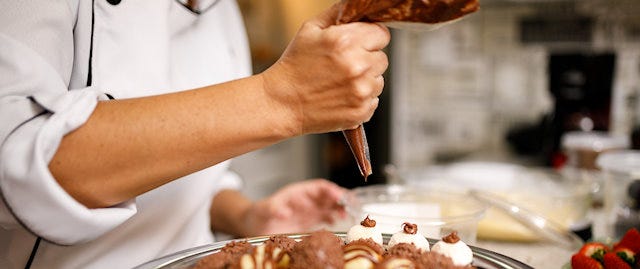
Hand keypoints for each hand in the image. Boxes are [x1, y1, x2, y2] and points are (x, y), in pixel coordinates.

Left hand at [243, 179, 346, 235]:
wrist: (255, 225)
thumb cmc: (259, 214)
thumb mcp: (264, 210)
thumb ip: (273, 209)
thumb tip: (283, 212)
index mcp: (298, 192)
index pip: (318, 187)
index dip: (330, 190)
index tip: (339, 195)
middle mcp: (306, 200)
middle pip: (327, 195)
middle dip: (340, 199)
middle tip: (350, 205)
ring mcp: (309, 210)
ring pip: (329, 206)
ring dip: (339, 208)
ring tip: (346, 214)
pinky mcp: (309, 221)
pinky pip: (325, 217)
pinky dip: (333, 218)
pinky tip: (337, 222)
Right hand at [260, 4, 390, 134]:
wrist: (282, 103)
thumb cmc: (294, 66)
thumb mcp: (310, 29)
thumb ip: (337, 13)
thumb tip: (356, 7)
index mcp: (346, 41)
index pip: (382, 33)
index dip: (370, 38)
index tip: (358, 44)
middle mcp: (358, 66)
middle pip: (382, 58)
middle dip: (367, 59)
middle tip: (344, 65)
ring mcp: (361, 91)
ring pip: (379, 80)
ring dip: (365, 80)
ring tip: (340, 82)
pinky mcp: (361, 111)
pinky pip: (374, 100)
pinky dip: (361, 99)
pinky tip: (341, 95)